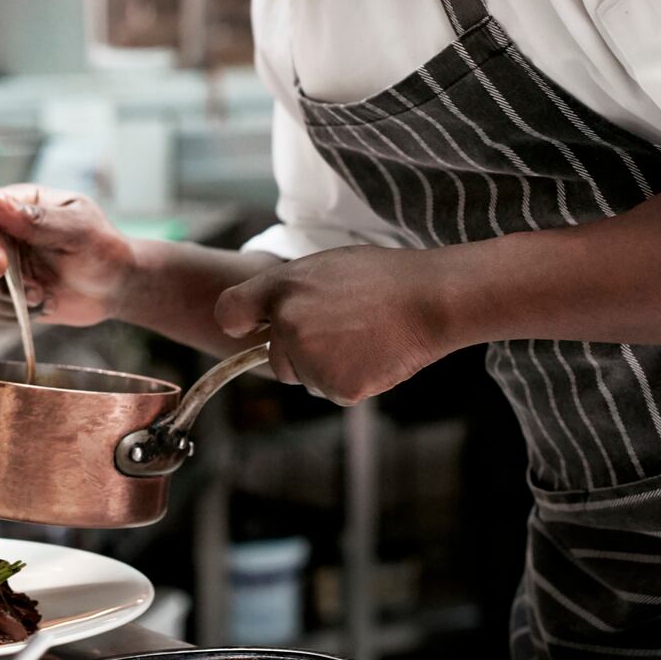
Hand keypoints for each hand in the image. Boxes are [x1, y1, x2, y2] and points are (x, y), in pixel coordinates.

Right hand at [0, 186, 136, 327]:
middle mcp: (5, 231)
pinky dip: (9, 314)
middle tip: (34, 293)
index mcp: (22, 204)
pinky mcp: (5, 291)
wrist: (115, 286)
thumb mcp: (81, 230)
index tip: (0, 267)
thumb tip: (0, 205)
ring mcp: (4, 263)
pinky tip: (43, 309)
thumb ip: (42, 220)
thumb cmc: (103, 250)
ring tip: (46, 300)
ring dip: (6, 300)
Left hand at [212, 246, 447, 404]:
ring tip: (362, 336)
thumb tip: (268, 319)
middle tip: (341, 328)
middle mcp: (288, 326)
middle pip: (275, 360)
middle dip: (299, 353)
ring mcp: (312, 359)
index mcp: (282, 289)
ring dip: (326, 368)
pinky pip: (334, 392)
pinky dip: (352, 381)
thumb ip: (288, 292)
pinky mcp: (338, 387)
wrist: (430, 298)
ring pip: (306, 379)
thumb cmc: (384, 278)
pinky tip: (374, 354)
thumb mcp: (325, 267)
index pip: (230, 313)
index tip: (250, 329)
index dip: (241, 324)